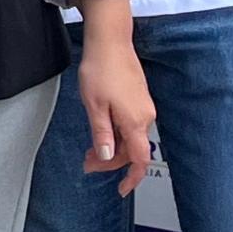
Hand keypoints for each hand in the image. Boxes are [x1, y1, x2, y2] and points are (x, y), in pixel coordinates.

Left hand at [75, 4, 155, 196]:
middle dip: (111, 161)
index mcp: (135, 121)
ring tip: (89, 149)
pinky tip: (100, 130)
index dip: (132, 178)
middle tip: (87, 162)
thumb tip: (108, 157)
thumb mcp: (94, 106)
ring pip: (130, 137)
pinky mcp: (139, 99)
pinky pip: (130, 125)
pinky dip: (116, 133)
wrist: (111, 42)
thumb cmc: (100, 70)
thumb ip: (102, 134)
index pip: (139, 159)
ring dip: (112, 147)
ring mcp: (143, 107)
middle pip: (132, 150)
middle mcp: (145, 116)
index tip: (120, 189)